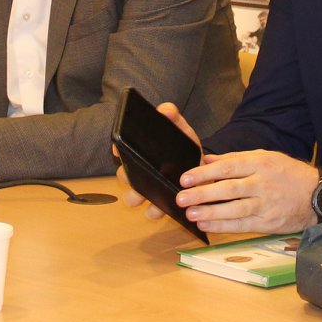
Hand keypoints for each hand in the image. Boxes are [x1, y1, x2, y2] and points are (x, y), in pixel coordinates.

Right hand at [115, 100, 203, 218]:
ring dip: (137, 197)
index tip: (117, 149)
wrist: (204, 171)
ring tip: (150, 196)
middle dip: (127, 177)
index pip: (120, 150)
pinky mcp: (161, 205)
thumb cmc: (186, 149)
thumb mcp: (181, 131)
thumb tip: (166, 110)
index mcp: (140, 152)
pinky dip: (156, 211)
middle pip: (123, 176)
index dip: (117, 149)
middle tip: (136, 176)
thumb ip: (174, 118)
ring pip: (132, 198)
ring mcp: (148, 190)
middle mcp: (139, 172)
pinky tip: (163, 208)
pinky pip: (152, 212)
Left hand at [176, 150, 318, 234]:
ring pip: (235, 209)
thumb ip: (235, 158)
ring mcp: (266, 205)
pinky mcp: (268, 223)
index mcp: (260, 163)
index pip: (228, 167)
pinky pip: (243, 225)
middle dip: (203, 194)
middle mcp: (263, 184)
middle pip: (229, 188)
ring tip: (191, 214)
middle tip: (182, 197)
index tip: (185, 178)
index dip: (205, 173)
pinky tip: (206, 225)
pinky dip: (223, 226)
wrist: (318, 195)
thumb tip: (207, 159)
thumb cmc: (288, 174)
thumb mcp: (265, 157)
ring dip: (211, 213)